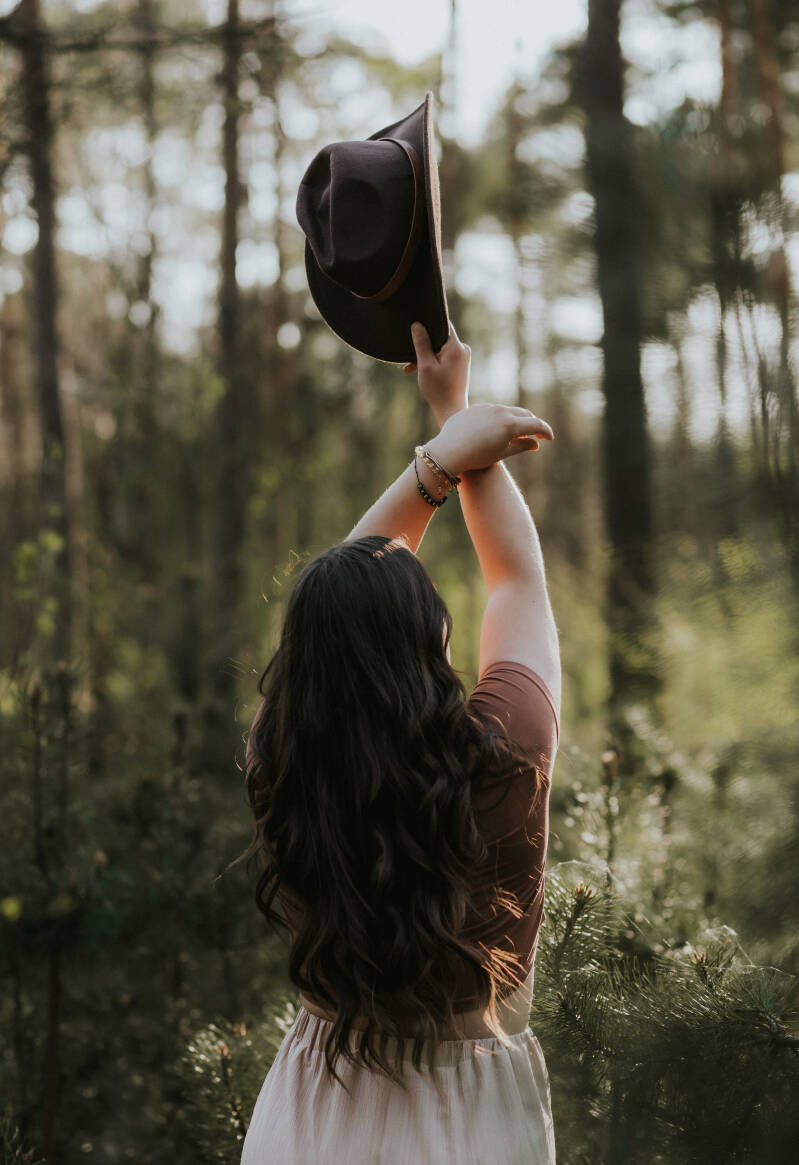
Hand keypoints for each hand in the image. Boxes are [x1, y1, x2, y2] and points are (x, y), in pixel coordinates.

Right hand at [404, 319, 468, 425]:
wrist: (451, 411)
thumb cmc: (438, 390)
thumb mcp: (425, 365)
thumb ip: (422, 343)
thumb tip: (417, 324)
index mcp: (457, 346)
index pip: (443, 324)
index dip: (428, 323)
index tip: (415, 327)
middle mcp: (463, 349)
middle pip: (440, 337)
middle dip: (424, 344)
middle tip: (409, 353)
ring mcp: (462, 358)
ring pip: (440, 348)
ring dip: (425, 356)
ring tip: (410, 367)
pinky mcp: (459, 366)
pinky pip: (443, 357)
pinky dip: (431, 362)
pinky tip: (416, 370)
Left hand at [426, 403, 553, 477]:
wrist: (449, 451)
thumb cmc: (476, 457)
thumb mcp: (502, 454)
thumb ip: (521, 446)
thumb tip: (536, 444)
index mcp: (511, 424)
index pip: (536, 424)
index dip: (546, 431)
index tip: (550, 438)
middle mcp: (501, 411)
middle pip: (524, 414)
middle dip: (532, 424)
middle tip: (536, 435)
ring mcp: (487, 407)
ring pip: (508, 411)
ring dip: (516, 420)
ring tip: (517, 433)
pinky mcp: (475, 408)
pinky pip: (492, 411)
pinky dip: (499, 418)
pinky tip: (497, 429)